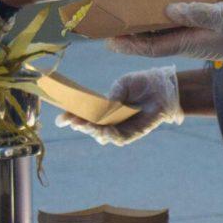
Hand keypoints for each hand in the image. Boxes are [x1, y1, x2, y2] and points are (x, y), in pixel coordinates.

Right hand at [54, 67, 181, 145]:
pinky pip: (120, 138)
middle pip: (90, 127)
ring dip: (94, 131)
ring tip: (87, 125)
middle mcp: (109, 120)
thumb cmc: (141, 84)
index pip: (84, 114)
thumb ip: (112, 96)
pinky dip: (112, 136)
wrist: (162, 88)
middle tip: (74, 121)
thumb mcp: (122, 85)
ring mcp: (120, 127)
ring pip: (102, 135)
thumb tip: (103, 107)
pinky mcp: (133, 133)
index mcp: (103, 107)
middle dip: (80, 125)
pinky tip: (105, 132)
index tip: (60, 120)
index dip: (71, 117)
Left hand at [110, 1, 222, 70]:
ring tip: (122, 13)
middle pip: (149, 41)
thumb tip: (166, 8)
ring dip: (140, 26)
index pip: (148, 47)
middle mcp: (185, 42)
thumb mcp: (222, 16)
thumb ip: (195, 12)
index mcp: (187, 43)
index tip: (106, 37)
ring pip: (160, 33)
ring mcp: (193, 36)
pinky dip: (159, 19)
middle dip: (127, 34)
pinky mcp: (201, 29)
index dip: (126, 43)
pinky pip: (173, 26)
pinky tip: (153, 8)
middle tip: (107, 22)